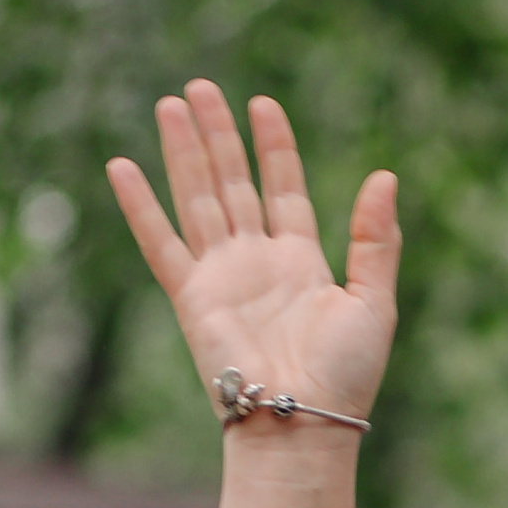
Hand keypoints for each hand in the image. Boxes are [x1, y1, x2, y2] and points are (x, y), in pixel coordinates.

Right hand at [109, 82, 397, 434]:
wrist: (302, 421)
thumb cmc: (345, 375)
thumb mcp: (374, 301)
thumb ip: (376, 240)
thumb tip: (385, 176)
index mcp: (302, 261)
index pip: (283, 189)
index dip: (273, 146)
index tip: (262, 104)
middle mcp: (257, 263)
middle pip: (233, 184)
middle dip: (218, 135)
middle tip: (200, 87)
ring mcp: (222, 277)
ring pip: (198, 199)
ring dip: (184, 153)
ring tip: (171, 103)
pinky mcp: (192, 298)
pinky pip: (160, 243)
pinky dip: (140, 207)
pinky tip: (122, 166)